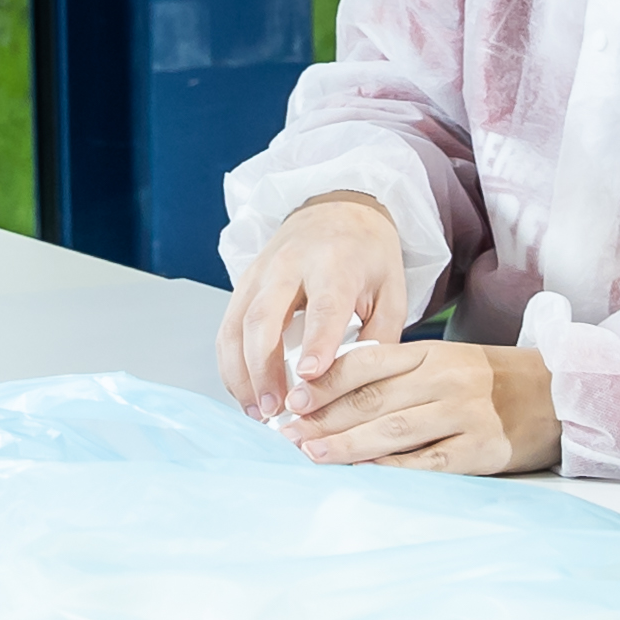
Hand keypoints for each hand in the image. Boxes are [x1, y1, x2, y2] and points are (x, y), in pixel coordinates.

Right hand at [218, 194, 411, 420]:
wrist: (336, 209)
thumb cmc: (367, 253)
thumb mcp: (392, 289)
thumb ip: (380, 336)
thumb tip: (361, 383)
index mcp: (335, 263)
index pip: (323, 306)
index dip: (317, 342)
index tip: (311, 377)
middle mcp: (289, 265)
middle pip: (264, 317)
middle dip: (264, 367)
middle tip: (275, 408)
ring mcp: (259, 274)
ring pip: (237, 326)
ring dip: (241, 373)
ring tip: (257, 411)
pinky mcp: (243, 284)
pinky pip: (227, 328)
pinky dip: (231, 365)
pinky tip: (245, 393)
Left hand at [275, 336, 560, 477]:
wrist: (557, 396)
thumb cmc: (489, 382)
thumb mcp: (446, 361)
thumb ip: (399, 372)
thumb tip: (333, 394)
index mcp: (431, 353)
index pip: (368, 362)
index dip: (327, 381)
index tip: (293, 397)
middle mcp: (444, 379)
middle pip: (372, 398)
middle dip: (324, 417)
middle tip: (286, 432)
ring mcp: (462, 415)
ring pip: (392, 430)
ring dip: (346, 444)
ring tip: (311, 454)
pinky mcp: (478, 450)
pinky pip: (425, 462)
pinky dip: (389, 468)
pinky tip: (360, 473)